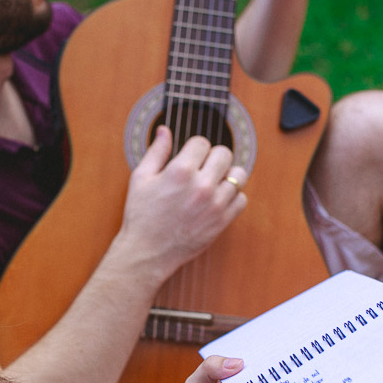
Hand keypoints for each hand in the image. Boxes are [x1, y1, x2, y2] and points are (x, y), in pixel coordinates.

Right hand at [120, 126, 246, 280]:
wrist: (147, 252)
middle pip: (224, 154)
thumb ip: (156, 151)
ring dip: (227, 175)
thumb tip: (164, 130)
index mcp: (181, 171)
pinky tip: (217, 199)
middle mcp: (202, 185)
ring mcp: (215, 204)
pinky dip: (232, 197)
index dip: (194, 148)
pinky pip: (241, 199)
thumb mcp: (141, 178)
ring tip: (213, 182)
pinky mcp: (222, 221)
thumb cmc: (141, 215)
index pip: (202, 142)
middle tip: (202, 168)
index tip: (189, 157)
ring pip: (238, 175)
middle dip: (212, 157)